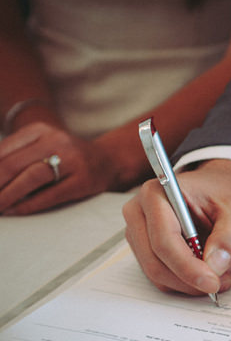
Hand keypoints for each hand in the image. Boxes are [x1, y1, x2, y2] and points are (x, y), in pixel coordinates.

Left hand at [0, 121, 118, 214]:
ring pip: (31, 177)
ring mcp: (73, 160)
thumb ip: (17, 155)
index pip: (3, 150)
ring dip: (8, 195)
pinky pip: (51, 194)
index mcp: (40, 130)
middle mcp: (56, 141)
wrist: (109, 160)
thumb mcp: (42, 145)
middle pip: (14, 163)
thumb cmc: (67, 157)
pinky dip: (29, 204)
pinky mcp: (84, 180)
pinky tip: (16, 210)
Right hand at [122, 158, 230, 299]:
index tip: (212, 283)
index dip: (188, 268)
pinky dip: (186, 281)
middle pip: (155, 263)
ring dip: (191, 282)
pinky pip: (162, 276)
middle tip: (223, 281)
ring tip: (222, 269)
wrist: (217, 188)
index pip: (164, 241)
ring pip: (157, 274)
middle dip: (190, 280)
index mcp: (155, 195)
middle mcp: (138, 213)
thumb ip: (229, 238)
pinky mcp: (145, 249)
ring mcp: (138, 233)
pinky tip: (208, 268)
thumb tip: (216, 266)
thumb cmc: (223, 194)